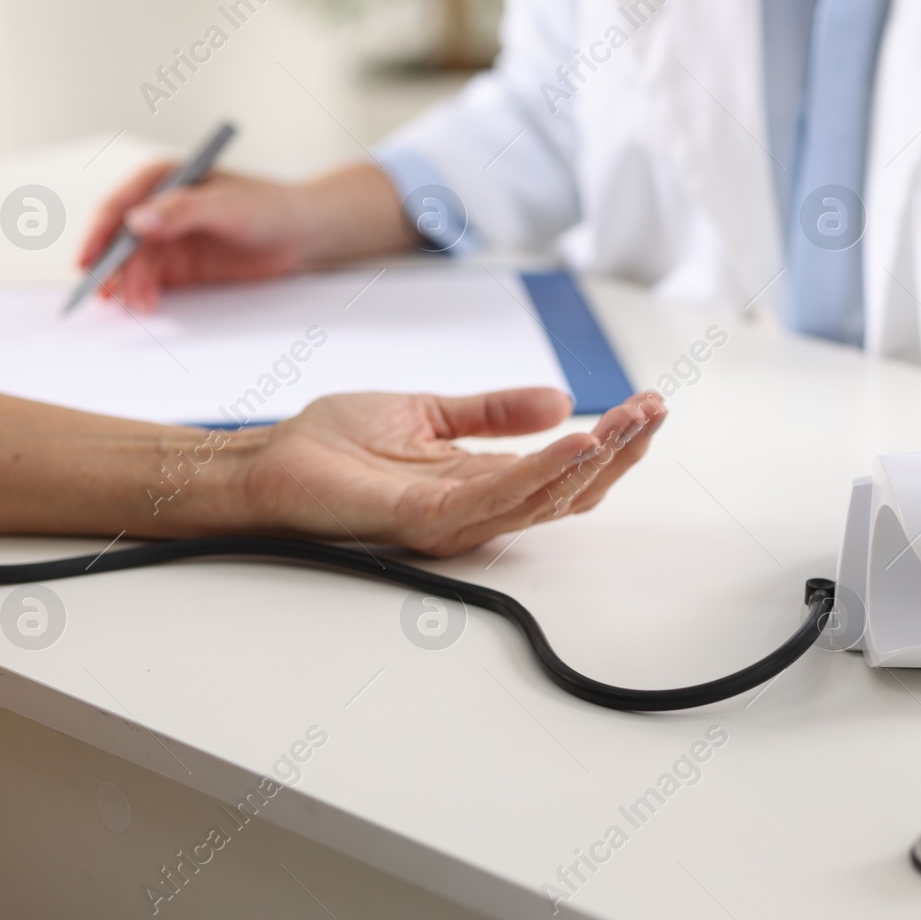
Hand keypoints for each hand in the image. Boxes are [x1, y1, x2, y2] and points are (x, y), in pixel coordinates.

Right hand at [79, 161, 406, 310]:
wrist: (301, 232)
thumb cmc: (269, 206)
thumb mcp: (226, 205)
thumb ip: (181, 211)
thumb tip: (136, 222)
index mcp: (163, 179)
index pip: (119, 205)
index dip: (98, 232)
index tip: (89, 259)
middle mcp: (158, 207)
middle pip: (121, 239)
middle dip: (112, 266)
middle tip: (107, 293)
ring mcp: (167, 237)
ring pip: (134, 263)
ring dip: (129, 284)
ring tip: (137, 305)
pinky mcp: (180, 265)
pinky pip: (151, 279)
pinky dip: (143, 292)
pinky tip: (144, 305)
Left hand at [236, 388, 665, 556]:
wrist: (265, 462)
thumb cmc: (331, 443)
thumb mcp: (431, 411)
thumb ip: (493, 411)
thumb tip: (559, 400)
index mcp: (479, 482)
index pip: (563, 472)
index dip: (610, 444)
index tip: (646, 406)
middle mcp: (474, 509)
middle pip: (567, 493)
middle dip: (619, 452)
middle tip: (656, 411)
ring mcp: (451, 519)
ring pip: (542, 499)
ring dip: (593, 461)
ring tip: (629, 423)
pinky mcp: (422, 518)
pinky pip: (494, 498)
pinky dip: (539, 471)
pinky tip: (574, 442)